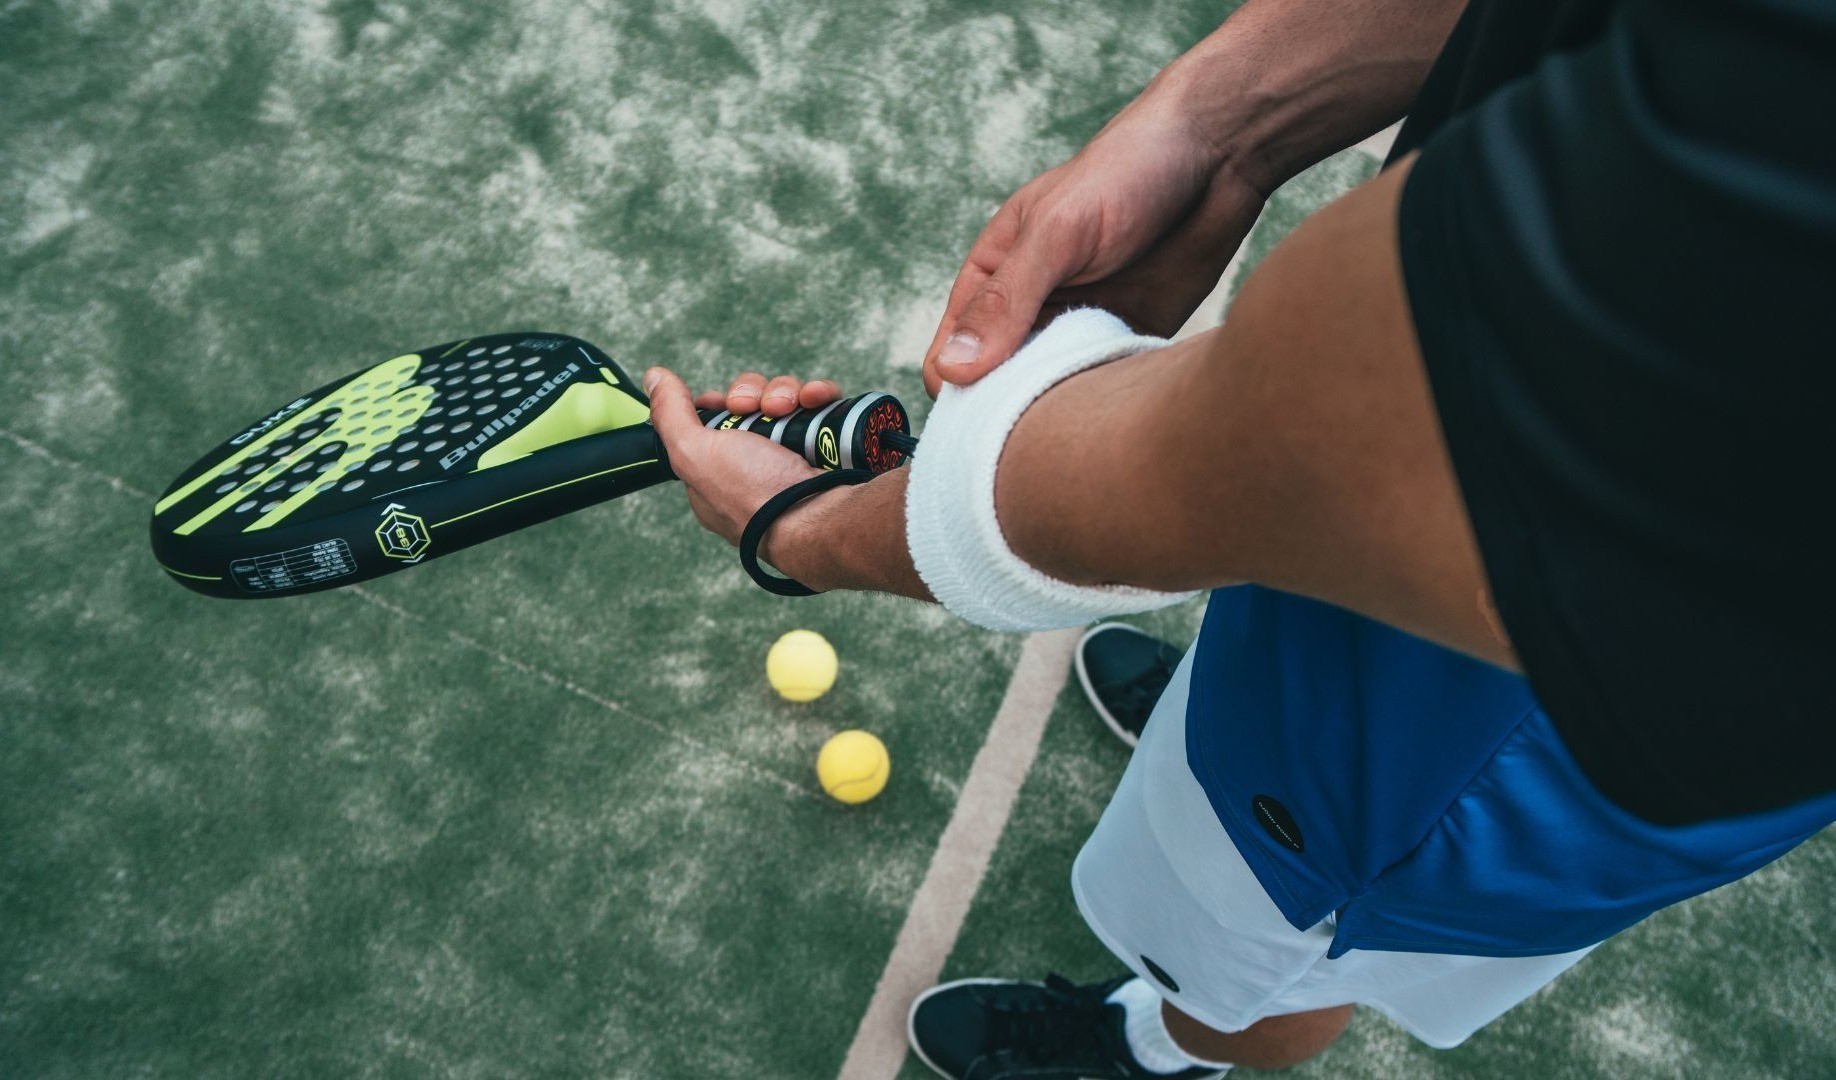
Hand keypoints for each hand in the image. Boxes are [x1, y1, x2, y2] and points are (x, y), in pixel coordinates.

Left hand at [644, 366, 840, 557]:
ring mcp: (791, 458)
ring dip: (785, 393)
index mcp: (716, 476)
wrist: (817, 517)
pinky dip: (816, 397)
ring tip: (788, 408)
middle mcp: (753, 468)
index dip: (718, 406)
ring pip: (784, 401)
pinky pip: (819, 407)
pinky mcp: (825, 447)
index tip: (725, 403)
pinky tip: (814, 401)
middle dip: (753, 395)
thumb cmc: (751, 496)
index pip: (711, 426)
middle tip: (756, 408)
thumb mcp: (694, 453)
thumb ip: (670, 414)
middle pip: (748, 406)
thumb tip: (653, 376)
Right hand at [922, 86, 1266, 395]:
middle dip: (1009, 415)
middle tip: (1040, 424)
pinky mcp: (1126, 343)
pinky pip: (1100, 390)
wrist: (1217, 156)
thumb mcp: (1055, 232)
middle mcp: (1030, 312)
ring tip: (1082, 412)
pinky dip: (1102, 403)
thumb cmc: (1125, 174)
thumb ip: (1006, 301)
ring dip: (1057, 413)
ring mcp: (1078, 330)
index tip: (988, 415)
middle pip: (997, 390)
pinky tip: (1118, 400)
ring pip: (1048, 398)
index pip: (950, 358)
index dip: (959, 394)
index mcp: (993, 280)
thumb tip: (953, 369)